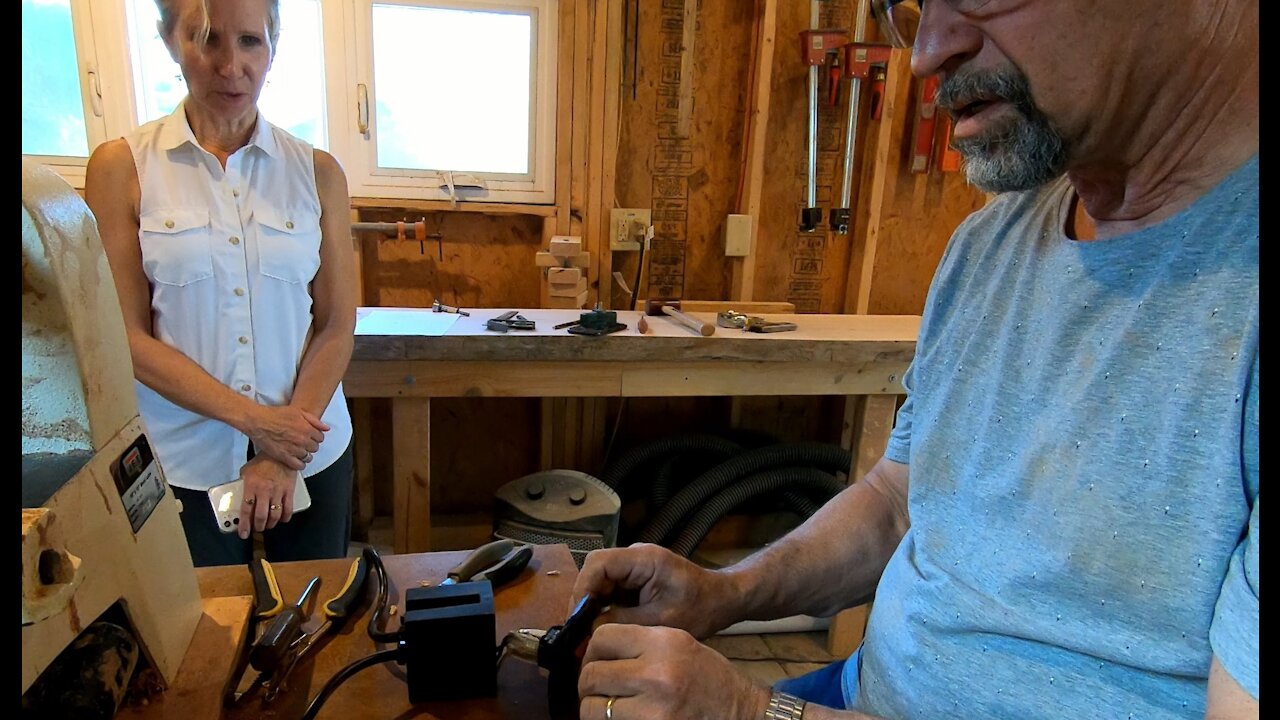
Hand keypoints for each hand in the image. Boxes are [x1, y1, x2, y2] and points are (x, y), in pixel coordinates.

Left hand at [236, 456, 299, 537]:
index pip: (246, 510)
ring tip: (267, 525)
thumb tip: (238, 498)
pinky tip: (281, 519)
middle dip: (258, 527)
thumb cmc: (262, 462)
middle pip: (260, 516)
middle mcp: (264, 490)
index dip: (244, 525)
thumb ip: (243, 485)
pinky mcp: (289, 490)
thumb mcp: (246, 472)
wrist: (280, 453)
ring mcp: (278, 491)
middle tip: (256, 529)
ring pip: (274, 515)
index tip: (243, 534)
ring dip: (270, 524)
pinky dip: (285, 517)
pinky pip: (288, 508)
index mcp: (251, 486)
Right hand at [243, 404, 327, 469]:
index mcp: (307, 429)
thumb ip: (314, 420)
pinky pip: (299, 465)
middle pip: (315, 448)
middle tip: (304, 443)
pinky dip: (300, 464)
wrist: (259, 421)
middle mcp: (303, 440)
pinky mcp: (285, 457)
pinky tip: (297, 460)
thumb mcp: (298, 412)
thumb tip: (326, 428)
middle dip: (311, 446)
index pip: (320, 438)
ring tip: (299, 451)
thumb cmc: (276, 414)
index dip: (315, 437)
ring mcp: (294, 449)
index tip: (311, 437)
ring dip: (306, 455)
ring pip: (308, 457)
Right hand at [571, 543, 735, 639]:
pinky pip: (611, 587)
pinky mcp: (636, 576)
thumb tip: (588, 629)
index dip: (582, 588)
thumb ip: (622, 621)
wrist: (722, 600)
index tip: (576, 618)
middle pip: (595, 570)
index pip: (598, 563)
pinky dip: (603, 606)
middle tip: (578, 630)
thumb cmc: (699, 609)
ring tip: (587, 631)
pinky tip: (602, 626)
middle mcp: (635, 556)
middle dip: (585, 599)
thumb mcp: (659, 621)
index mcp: (644, 559)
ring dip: (593, 604)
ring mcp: (635, 565)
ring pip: (600, 580)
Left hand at [577, 624, 769, 719]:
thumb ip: (639, 644)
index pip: (602, 637)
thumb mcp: (678, 644)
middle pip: (591, 674)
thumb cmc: (707, 676)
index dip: (593, 650)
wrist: (740, 710)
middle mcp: (655, 673)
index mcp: (662, 642)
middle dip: (589, 683)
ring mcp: (652, 708)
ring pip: (592, 707)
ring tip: (610, 707)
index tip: (597, 660)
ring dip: (595, 708)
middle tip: (599, 689)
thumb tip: (594, 649)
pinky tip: (623, 718)